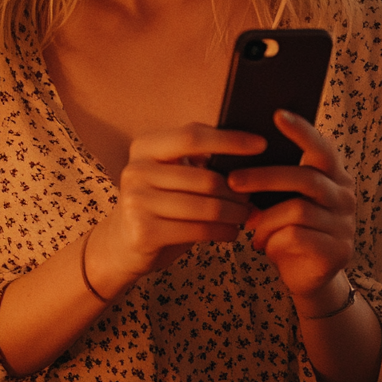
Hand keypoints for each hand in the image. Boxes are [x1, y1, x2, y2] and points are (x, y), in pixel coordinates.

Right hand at [92, 124, 262, 287]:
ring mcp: (136, 201)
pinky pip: (199, 230)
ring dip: (235, 213)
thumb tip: (250, 153)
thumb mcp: (169, 174)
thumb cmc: (158, 204)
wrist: (120, 245)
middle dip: (238, 190)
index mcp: (145, 147)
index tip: (261, 145)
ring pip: (207, 206)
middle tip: (252, 198)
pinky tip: (230, 232)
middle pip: (206, 178)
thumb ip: (197, 161)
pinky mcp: (143, 231)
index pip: (193, 136)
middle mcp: (136, 170)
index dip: (229, 140)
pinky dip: (223, 231)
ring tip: (244, 216)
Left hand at [226, 110, 356, 309]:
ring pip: (297, 210)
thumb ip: (277, 178)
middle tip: (232, 180)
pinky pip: (297, 237)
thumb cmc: (288, 229)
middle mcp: (345, 195)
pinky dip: (273, 239)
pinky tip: (264, 245)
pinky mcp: (339, 250)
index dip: (301, 130)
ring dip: (266, 218)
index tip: (276, 114)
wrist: (306, 276)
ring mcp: (345, 224)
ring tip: (249, 226)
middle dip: (264, 177)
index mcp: (333, 175)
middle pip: (304, 177)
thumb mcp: (283, 199)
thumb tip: (239, 151)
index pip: (321, 146)